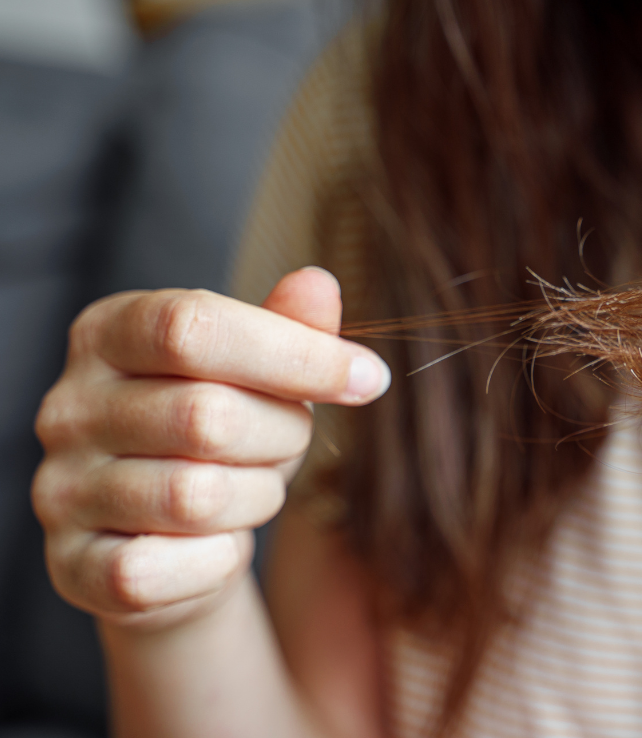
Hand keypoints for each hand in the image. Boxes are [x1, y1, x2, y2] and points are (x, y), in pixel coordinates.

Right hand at [33, 268, 389, 630]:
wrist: (172, 543)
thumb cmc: (223, 438)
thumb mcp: (262, 374)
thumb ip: (289, 327)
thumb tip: (318, 284)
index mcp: (109, 332)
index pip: (194, 327)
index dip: (295, 354)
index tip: (369, 378)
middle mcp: (69, 405)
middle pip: (207, 416)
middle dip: (282, 436)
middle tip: (288, 443)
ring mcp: (61, 488)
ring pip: (195, 497)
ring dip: (256, 498)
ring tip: (251, 491)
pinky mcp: (71, 566)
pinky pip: (159, 569)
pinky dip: (216, 560)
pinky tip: (217, 545)